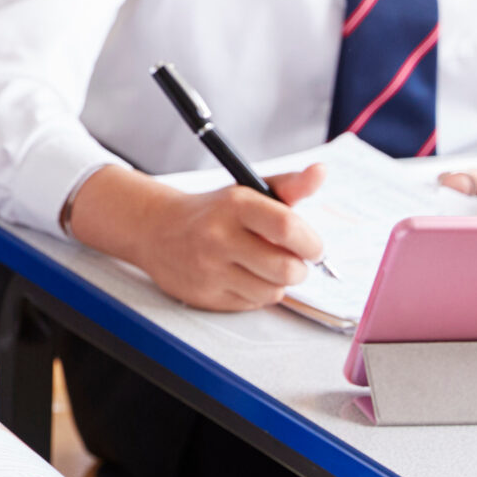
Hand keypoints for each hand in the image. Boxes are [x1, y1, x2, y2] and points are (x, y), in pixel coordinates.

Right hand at [82, 164, 327, 311]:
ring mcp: (209, 269)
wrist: (156, 229)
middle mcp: (219, 236)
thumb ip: (290, 185)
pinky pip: (252, 304)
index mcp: (235, 205)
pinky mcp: (205, 295)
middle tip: (290, 259)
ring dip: (276, 282)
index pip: (287, 228)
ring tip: (262, 266)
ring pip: (273, 292)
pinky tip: (240, 276)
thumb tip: (321, 172)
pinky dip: (255, 293)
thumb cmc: (213, 211)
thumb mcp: (248, 191)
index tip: (313, 246)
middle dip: (299, 268)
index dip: (311, 243)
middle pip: (287, 269)